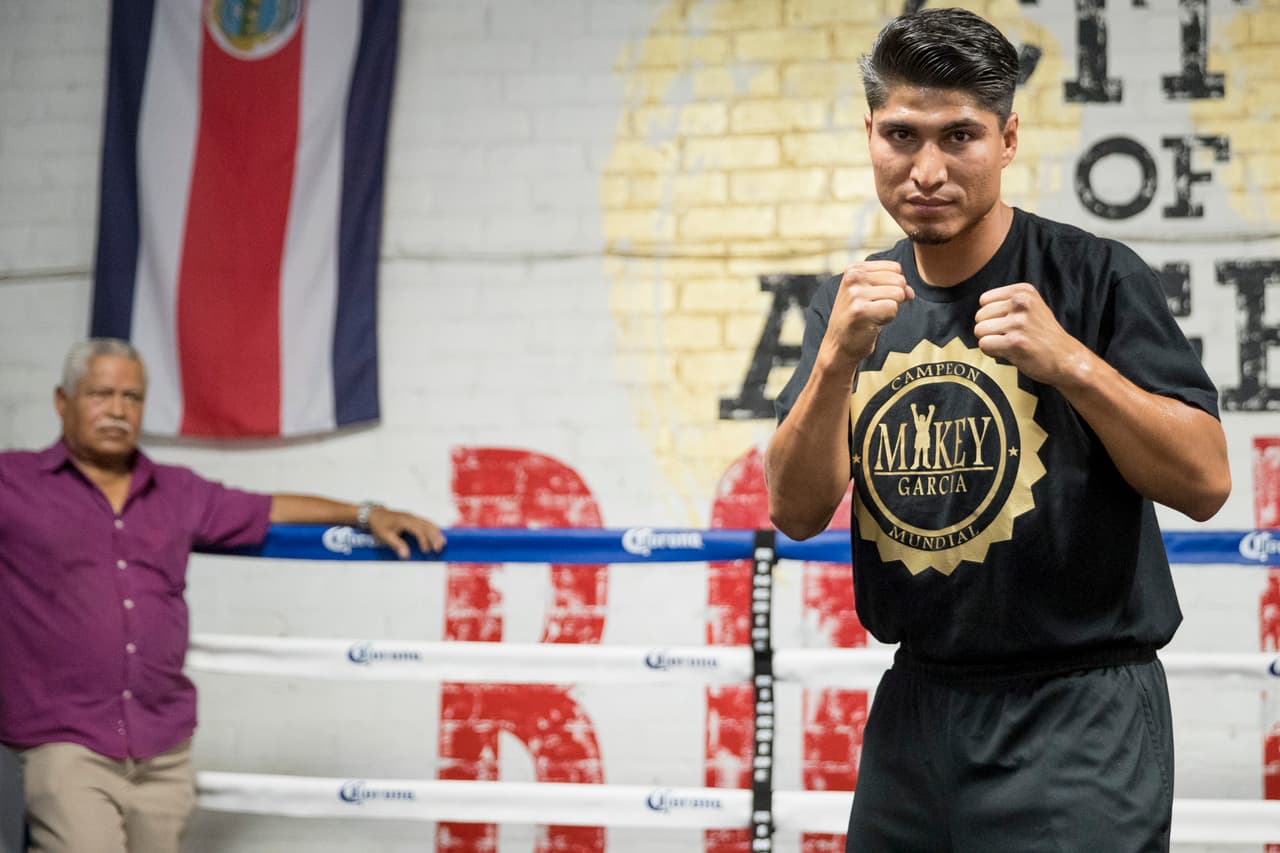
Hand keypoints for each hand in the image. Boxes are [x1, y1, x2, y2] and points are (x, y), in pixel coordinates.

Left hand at [366, 507, 446, 557]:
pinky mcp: (413, 518)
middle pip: (427, 526)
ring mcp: (413, 517)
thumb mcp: (384, 536)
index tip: (425, 551)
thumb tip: (406, 555)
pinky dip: (433, 529)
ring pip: (428, 523)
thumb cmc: (379, 526)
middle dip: (435, 537)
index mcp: (404, 521)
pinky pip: (426, 523)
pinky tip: (437, 536)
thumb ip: (396, 545)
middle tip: (439, 548)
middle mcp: (411, 517)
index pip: (418, 530)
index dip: (424, 540)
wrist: (374, 514)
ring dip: (436, 533)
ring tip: (442, 543)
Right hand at [823, 261, 914, 368]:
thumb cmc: (858, 318)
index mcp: (854, 268)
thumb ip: (893, 285)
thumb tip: (910, 292)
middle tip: (875, 309)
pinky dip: (888, 318)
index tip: (876, 298)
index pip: (895, 268)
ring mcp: (855, 293)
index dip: (893, 285)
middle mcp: (853, 277)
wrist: (839, 344)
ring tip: (873, 315)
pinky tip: (872, 323)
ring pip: (898, 294)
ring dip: (891, 309)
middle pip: (899, 280)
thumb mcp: (872, 293)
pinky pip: (893, 308)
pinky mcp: (860, 310)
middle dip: (894, 297)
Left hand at [973, 283, 1088, 385]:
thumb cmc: (1044, 334)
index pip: (984, 300)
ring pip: (980, 330)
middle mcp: (1021, 303)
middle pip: (980, 316)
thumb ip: (1007, 302)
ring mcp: (1018, 322)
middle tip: (1008, 336)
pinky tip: (1008, 352)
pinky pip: (984, 344)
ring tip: (1008, 343)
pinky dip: (992, 352)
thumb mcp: (1032, 306)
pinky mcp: (1015, 341)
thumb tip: (980, 308)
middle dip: (988, 329)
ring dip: (989, 341)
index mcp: (1024, 291)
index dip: (991, 315)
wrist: (1066, 358)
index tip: (1007, 323)